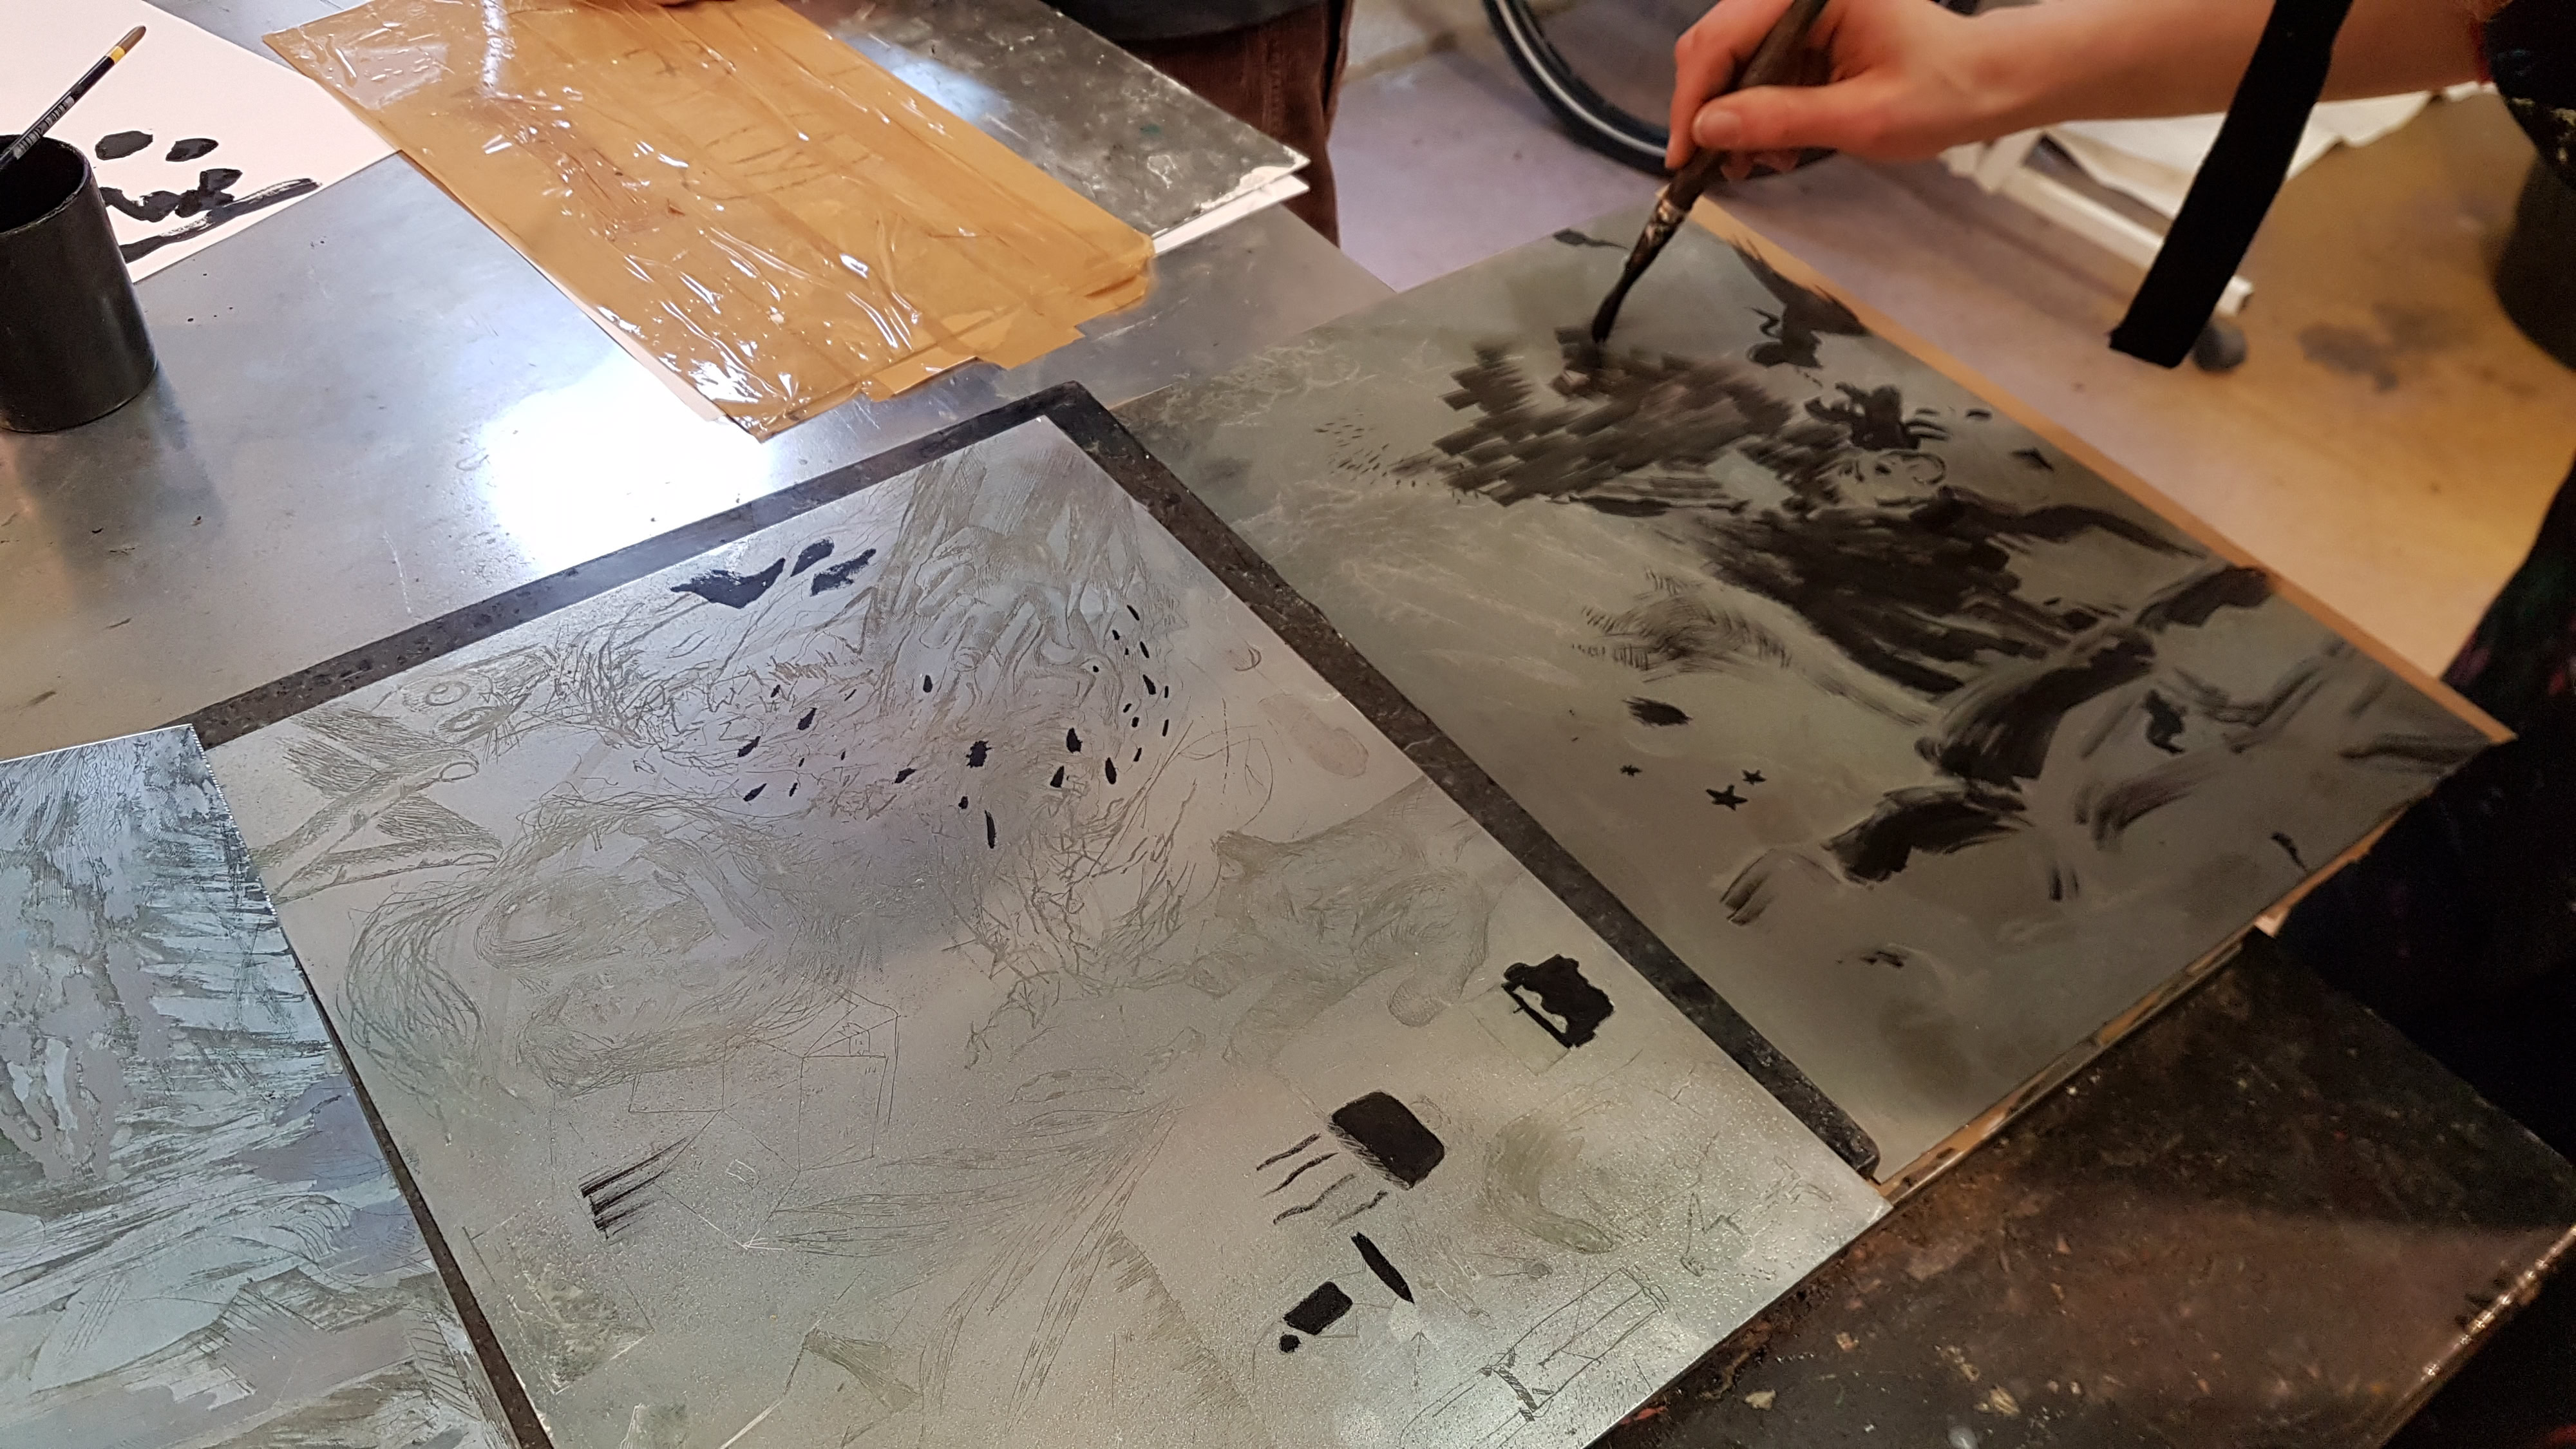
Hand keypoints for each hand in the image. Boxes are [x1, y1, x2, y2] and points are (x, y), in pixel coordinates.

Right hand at [1667, 0, 2028, 176]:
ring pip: (1732, 61)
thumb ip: (1779, 118)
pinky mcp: (1806, 33)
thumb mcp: (1861, 117)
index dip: (1693, 98)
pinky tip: (1777, 146)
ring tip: (1759, 163)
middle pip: (1717, 43)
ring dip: (1734, 117)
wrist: (1987, 83)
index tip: (1683, 154)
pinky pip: (1758, 70)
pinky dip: (1757, 113)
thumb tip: (1706, 129)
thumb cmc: (1941, 94)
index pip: (1724, 36)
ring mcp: (1802, 11)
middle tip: (1717, 168)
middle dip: (1711, 110)